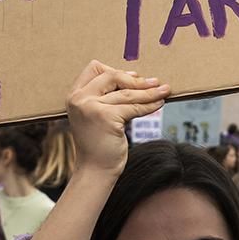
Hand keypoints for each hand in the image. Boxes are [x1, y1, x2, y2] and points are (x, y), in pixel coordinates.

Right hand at [66, 61, 169, 177]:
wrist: (95, 170)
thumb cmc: (98, 143)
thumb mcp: (95, 114)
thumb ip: (105, 96)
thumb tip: (134, 77)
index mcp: (74, 95)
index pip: (94, 69)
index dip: (115, 70)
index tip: (134, 76)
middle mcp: (80, 99)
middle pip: (112, 76)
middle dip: (136, 79)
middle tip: (155, 82)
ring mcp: (91, 107)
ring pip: (127, 93)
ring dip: (149, 91)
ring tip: (164, 90)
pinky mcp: (106, 117)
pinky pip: (133, 107)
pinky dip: (149, 104)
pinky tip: (159, 104)